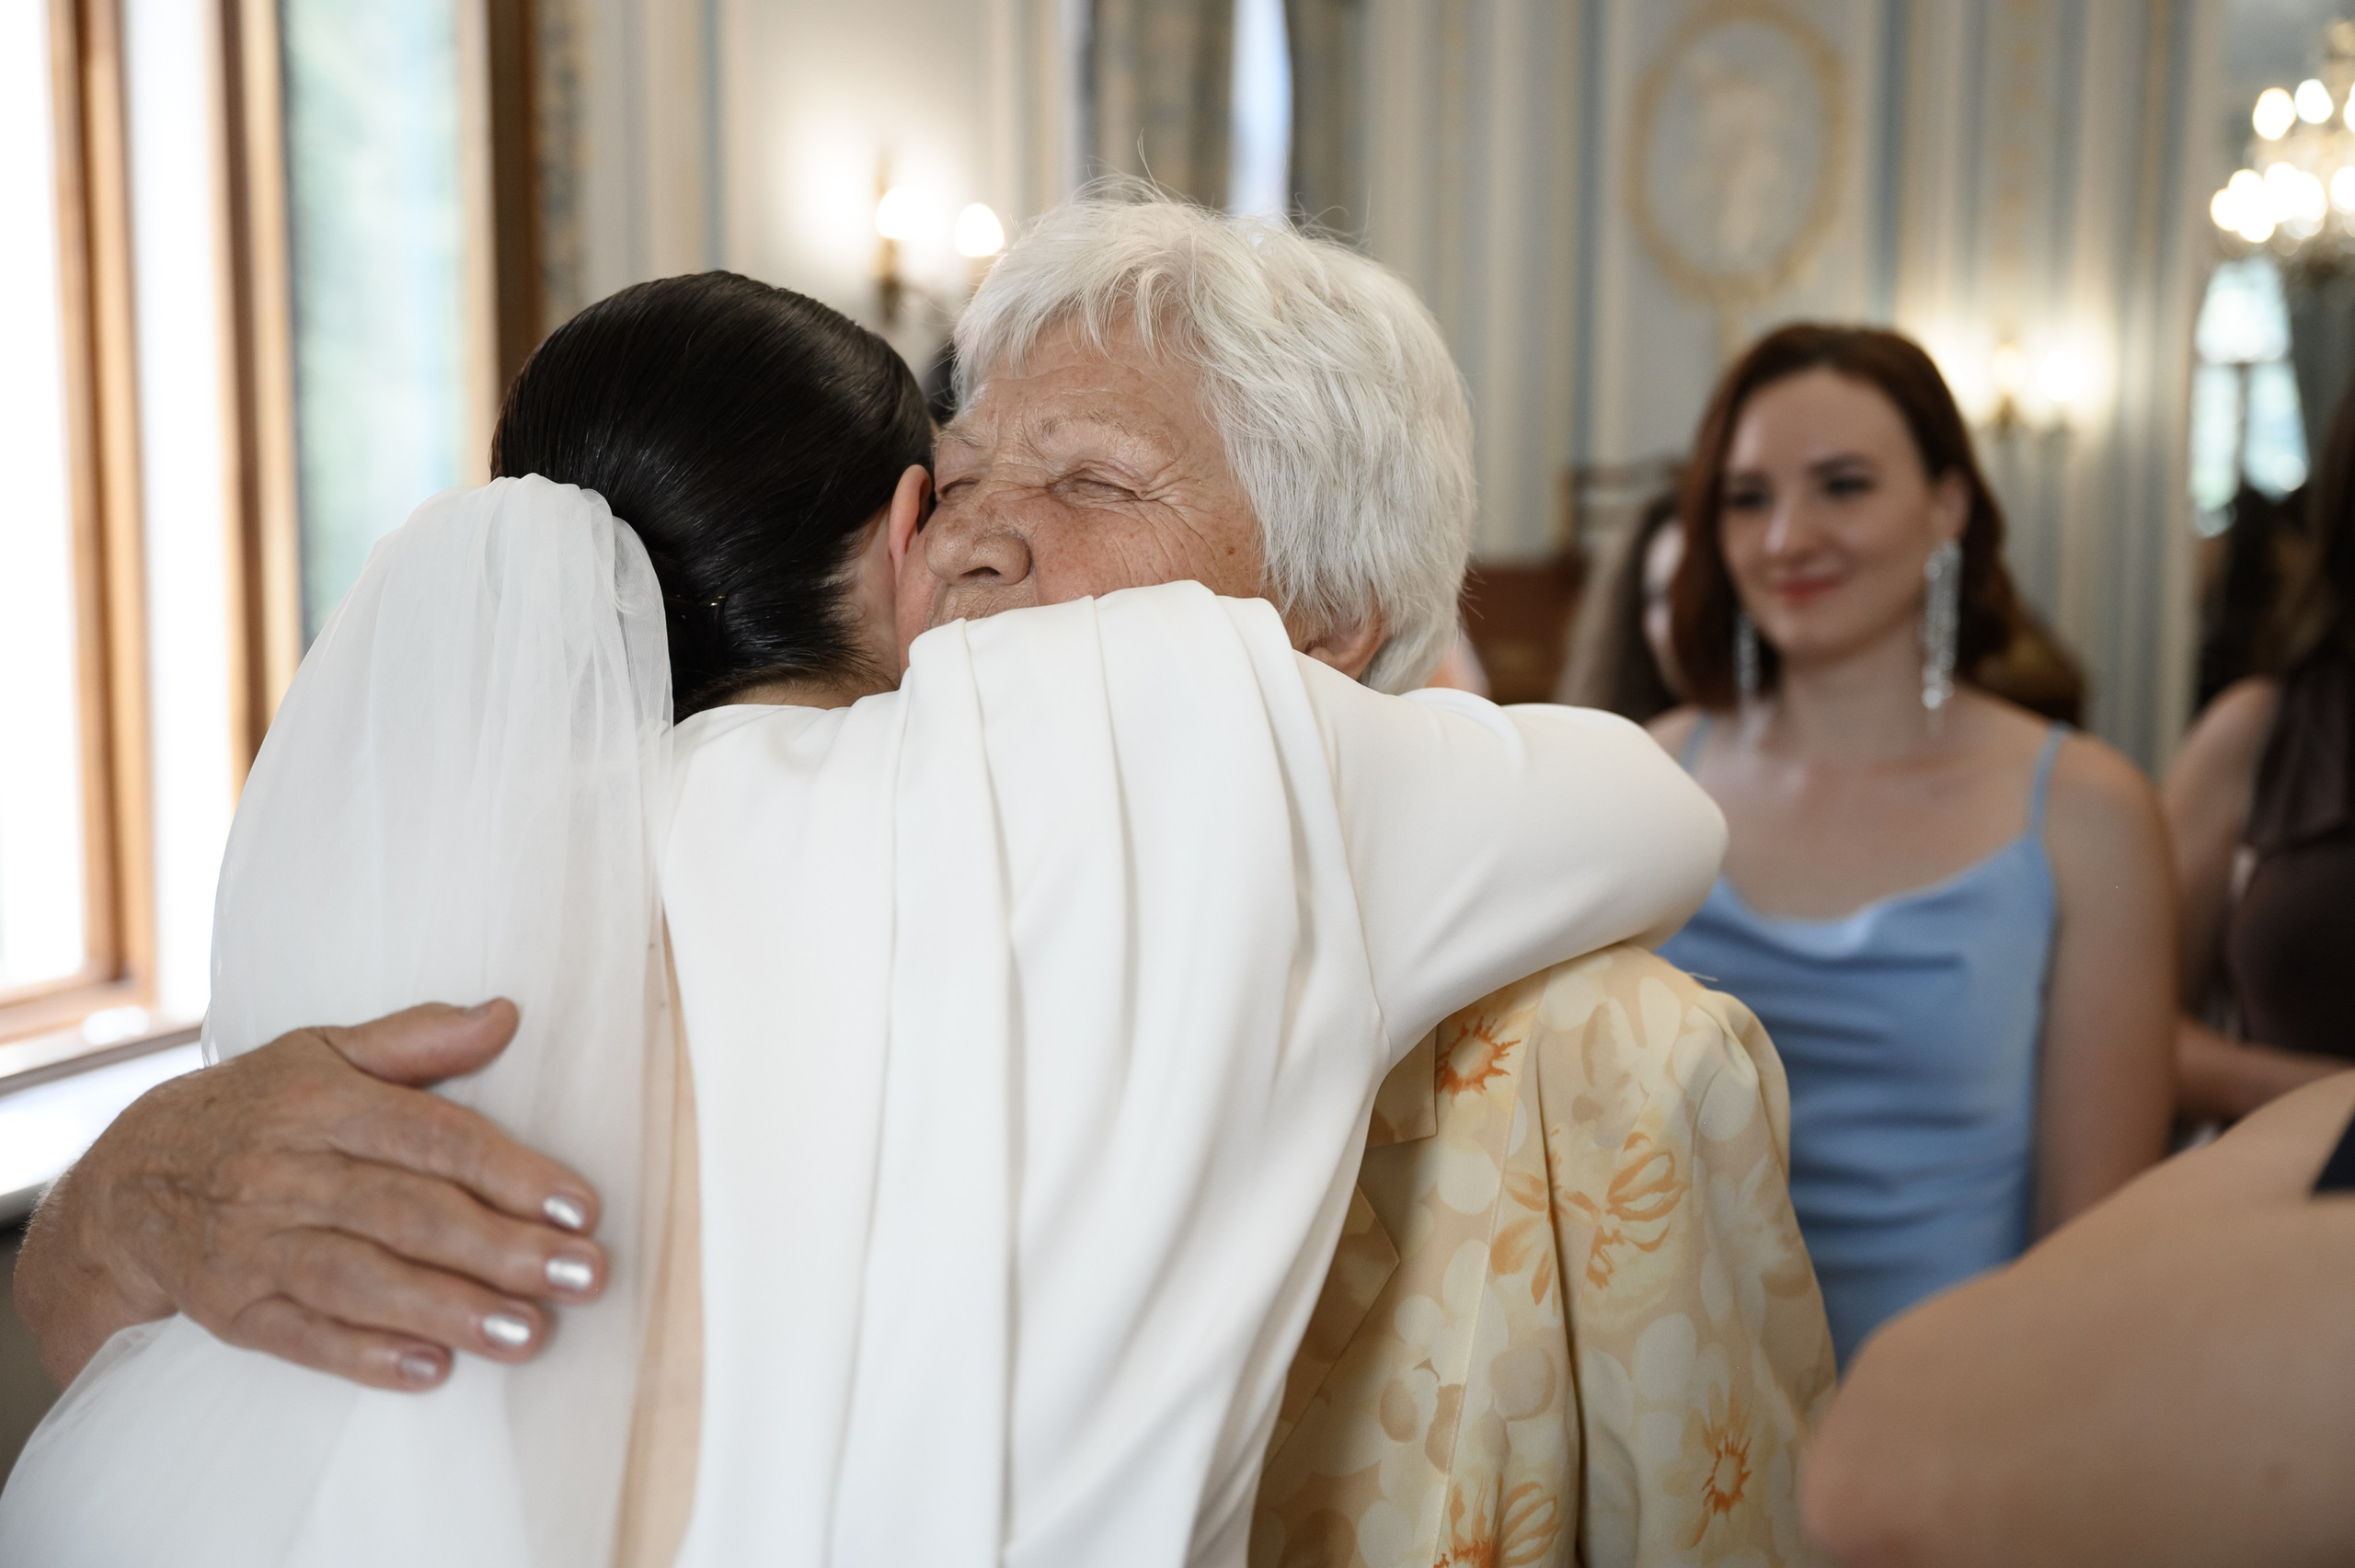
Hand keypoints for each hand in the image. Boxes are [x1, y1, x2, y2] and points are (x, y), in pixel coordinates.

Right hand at [12, 1001, 605, 1392]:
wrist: (124, 1183)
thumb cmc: (256, 1111)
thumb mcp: (324, 1053)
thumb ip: (419, 1039)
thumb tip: (506, 1014)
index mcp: (324, 1104)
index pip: (433, 1138)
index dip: (511, 1173)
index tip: (581, 1208)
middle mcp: (288, 1173)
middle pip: (408, 1214)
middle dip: (502, 1250)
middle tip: (583, 1278)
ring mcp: (255, 1245)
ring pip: (361, 1279)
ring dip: (449, 1310)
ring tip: (527, 1334)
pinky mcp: (232, 1309)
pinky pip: (302, 1338)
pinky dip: (366, 1356)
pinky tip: (432, 1371)